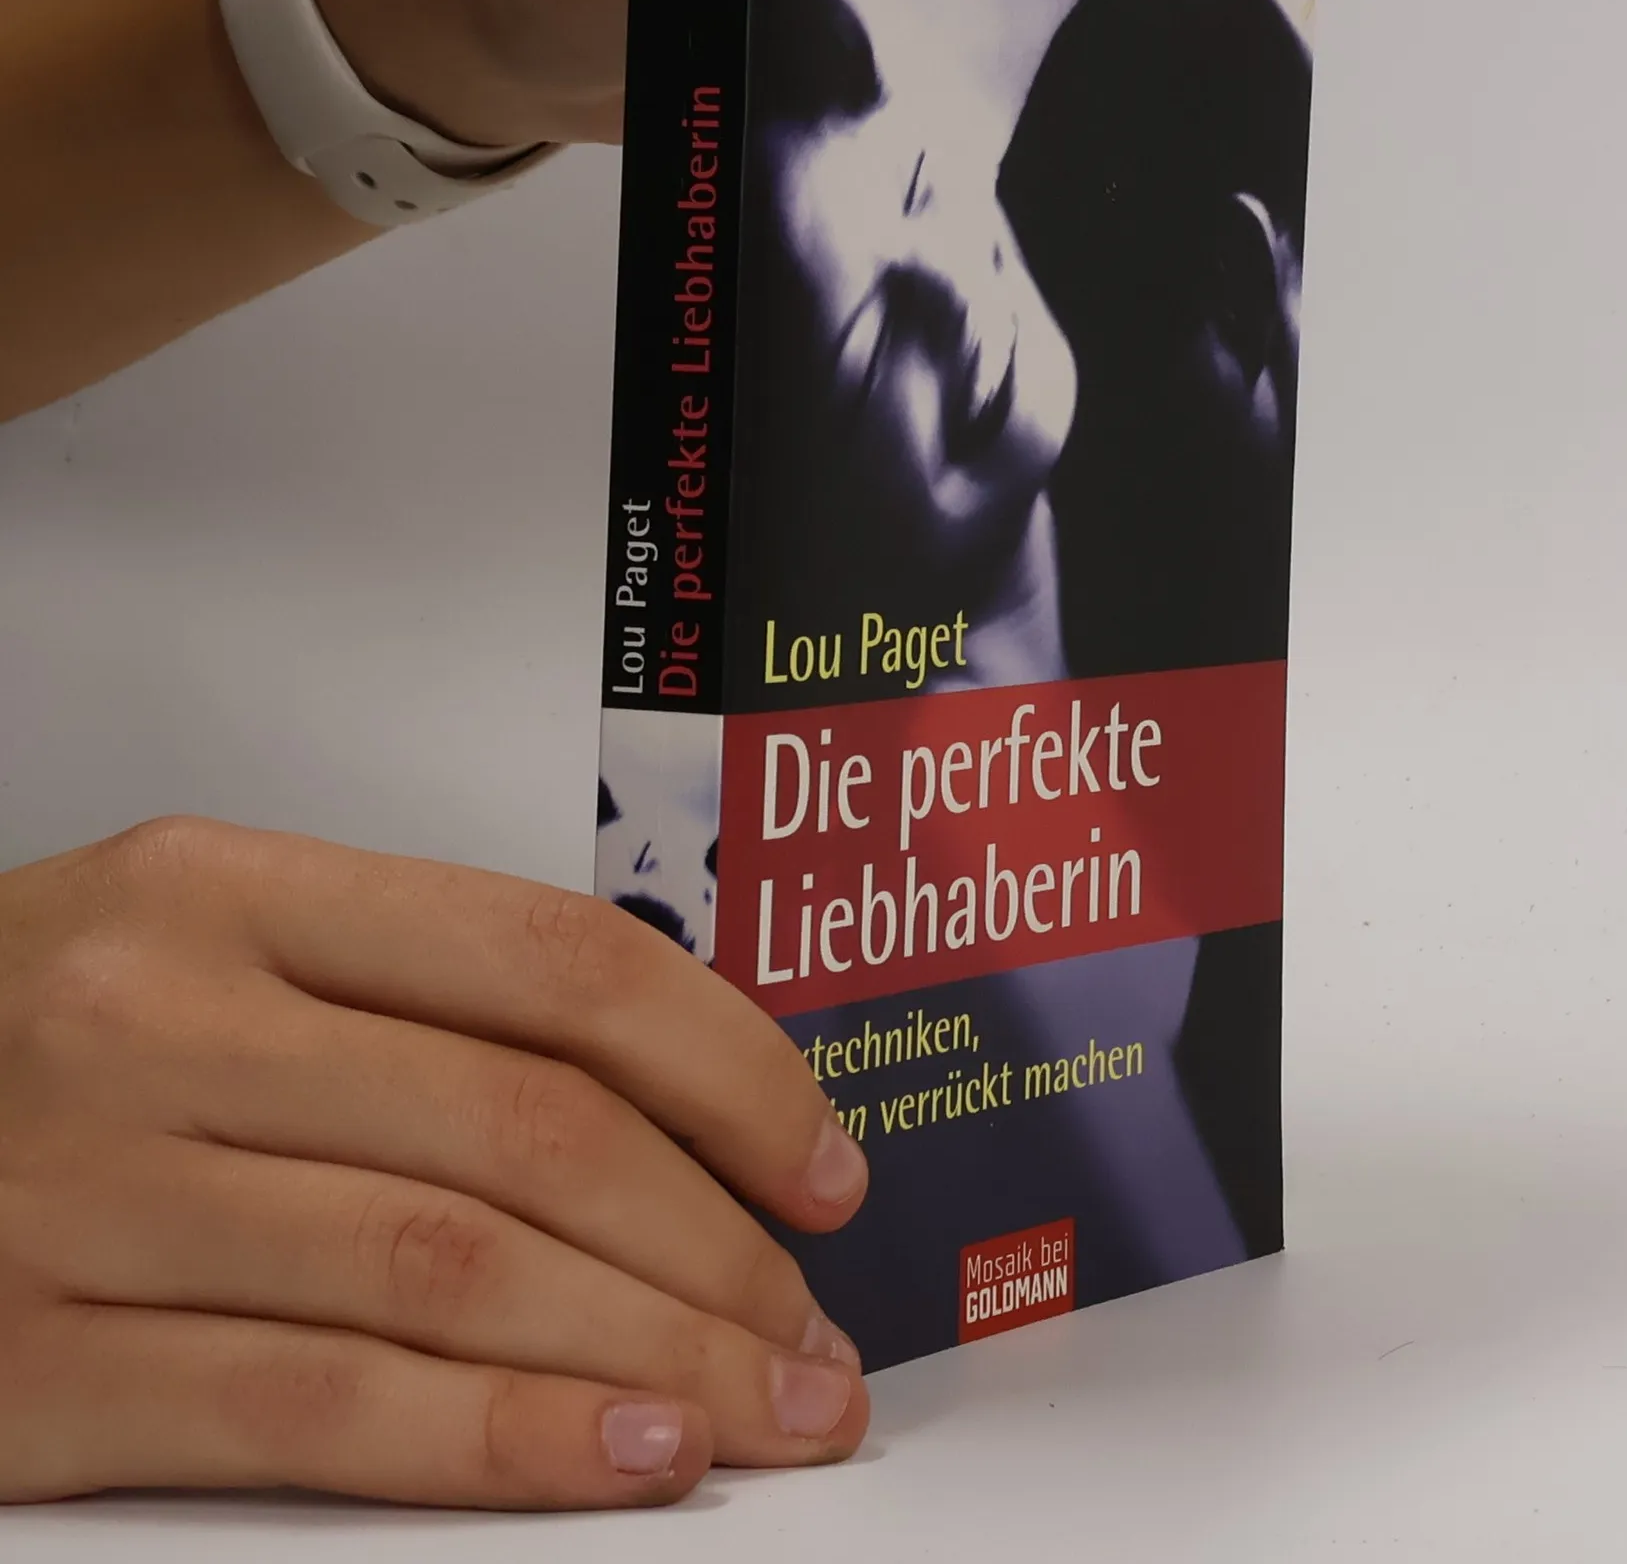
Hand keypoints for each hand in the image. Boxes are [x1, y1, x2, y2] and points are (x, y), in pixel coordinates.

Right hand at [0, 818, 869, 1506]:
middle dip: (714, 1244)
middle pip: (528, 1129)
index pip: (555, 961)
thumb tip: (673, 1114)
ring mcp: (89, 1192)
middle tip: (815, 1327)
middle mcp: (165, 1019)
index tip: (821, 1159)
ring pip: (452, 1270)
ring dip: (649, 1354)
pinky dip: (498, 1442)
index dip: (726, 1067)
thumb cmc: (35, 1042)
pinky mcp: (32, 1366)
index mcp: (234, 893)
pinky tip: (625, 1460)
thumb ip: (412, 1008)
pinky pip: (318, 1411)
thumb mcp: (206, 956)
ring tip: (768, 1407)